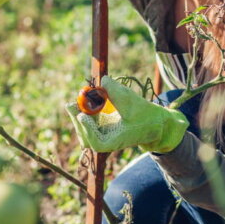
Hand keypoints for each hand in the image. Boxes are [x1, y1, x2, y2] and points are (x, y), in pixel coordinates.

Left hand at [65, 76, 188, 152]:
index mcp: (114, 142)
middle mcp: (105, 140)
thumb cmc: (145, 115)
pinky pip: (87, 120)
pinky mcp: (101, 127)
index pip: (95, 142)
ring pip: (84, 128)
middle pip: (85, 135)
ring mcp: (102, 134)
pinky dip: (85, 110)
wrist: (154, 121)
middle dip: (77, 119)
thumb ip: (117, 92)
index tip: (82, 116)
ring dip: (79, 114)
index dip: (87, 130)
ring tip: (75, 101)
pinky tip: (87, 98)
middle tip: (70, 104)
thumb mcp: (133, 102)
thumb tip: (104, 80)